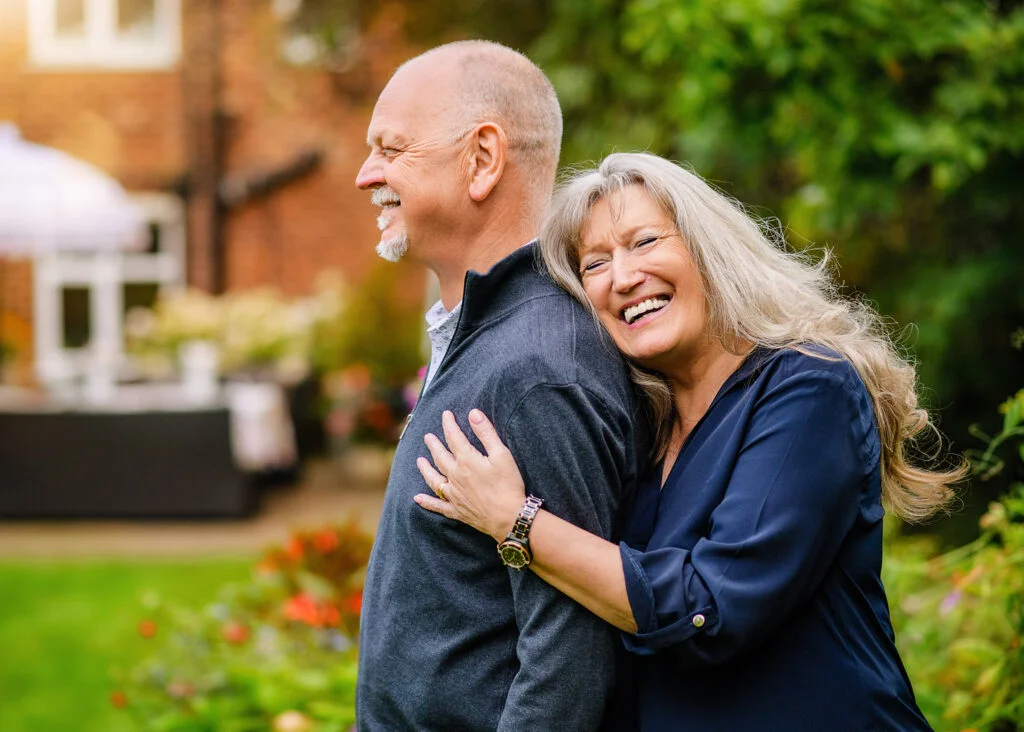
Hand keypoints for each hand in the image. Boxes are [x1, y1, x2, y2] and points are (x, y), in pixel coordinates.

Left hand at [414, 409, 527, 541]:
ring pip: (434, 479)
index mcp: (467, 461)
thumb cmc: (509, 485)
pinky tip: (417, 498)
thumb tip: (473, 413)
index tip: (446, 415)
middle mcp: (456, 477)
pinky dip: (426, 502)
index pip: (453, 437)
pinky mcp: (457, 510)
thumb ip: (486, 433)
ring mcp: (454, 495)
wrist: (509, 518)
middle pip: (440, 457)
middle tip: (428, 436)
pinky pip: (438, 506)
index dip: (449, 424)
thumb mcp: (502, 455)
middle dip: (434, 445)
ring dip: (426, 469)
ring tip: (419, 461)